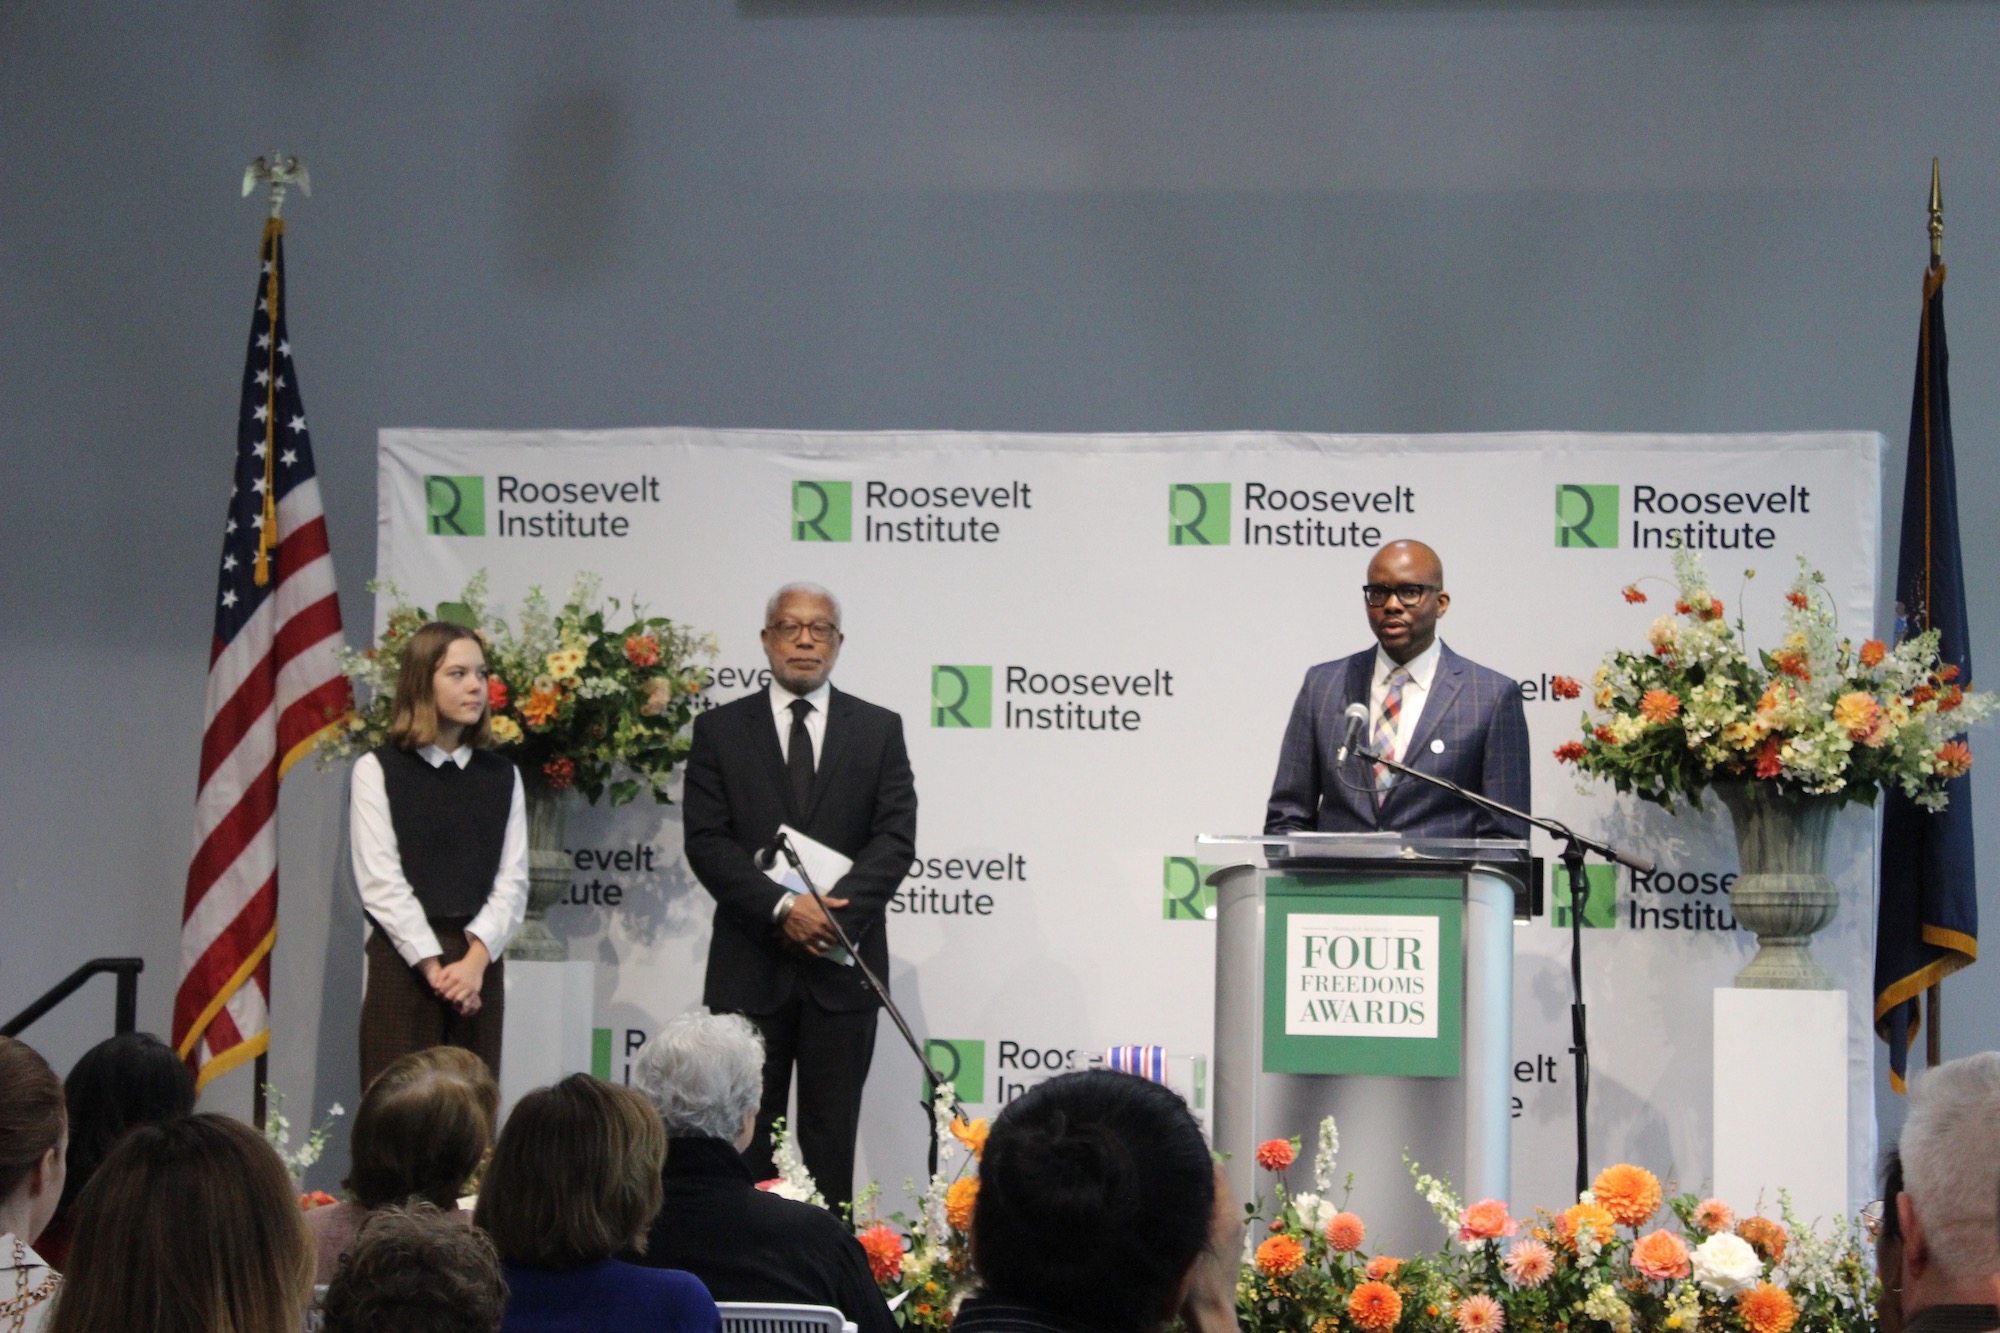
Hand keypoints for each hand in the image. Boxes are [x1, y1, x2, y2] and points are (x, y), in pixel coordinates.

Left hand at [428, 938, 489, 1015]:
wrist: (476, 963)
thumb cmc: (459, 966)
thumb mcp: (448, 968)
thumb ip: (441, 977)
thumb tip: (435, 987)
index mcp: (454, 976)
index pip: (442, 990)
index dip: (439, 992)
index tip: (439, 992)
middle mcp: (461, 982)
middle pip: (449, 996)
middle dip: (445, 997)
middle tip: (446, 995)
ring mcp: (469, 987)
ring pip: (457, 999)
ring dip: (453, 1001)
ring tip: (453, 998)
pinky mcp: (475, 991)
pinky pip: (468, 1001)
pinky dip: (462, 1005)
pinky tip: (459, 1006)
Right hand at [780, 893, 849, 954]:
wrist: (785, 909)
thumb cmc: (802, 902)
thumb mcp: (818, 899)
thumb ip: (833, 902)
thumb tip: (846, 902)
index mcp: (824, 920)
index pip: (836, 930)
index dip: (839, 932)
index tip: (838, 933)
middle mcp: (819, 930)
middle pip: (831, 940)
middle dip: (833, 940)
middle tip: (833, 940)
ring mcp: (810, 937)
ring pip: (823, 947)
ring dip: (826, 948)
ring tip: (827, 948)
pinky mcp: (802, 942)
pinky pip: (812, 951)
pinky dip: (817, 953)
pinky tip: (819, 953)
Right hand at [1179, 1163, 1244, 1332]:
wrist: (1212, 1315)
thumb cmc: (1196, 1282)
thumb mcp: (1185, 1241)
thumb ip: (1186, 1208)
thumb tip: (1177, 1182)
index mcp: (1225, 1213)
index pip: (1216, 1171)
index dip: (1197, 1160)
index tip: (1176, 1156)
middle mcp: (1234, 1217)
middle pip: (1216, 1183)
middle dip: (1196, 1176)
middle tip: (1171, 1171)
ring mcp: (1234, 1231)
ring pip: (1217, 1200)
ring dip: (1199, 1194)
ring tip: (1175, 1191)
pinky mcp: (1231, 1243)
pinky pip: (1217, 1215)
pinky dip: (1204, 1210)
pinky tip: (1185, 1217)